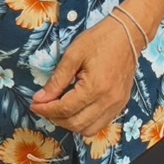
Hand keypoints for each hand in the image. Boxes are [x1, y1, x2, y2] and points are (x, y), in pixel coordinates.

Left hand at [30, 17, 139, 137]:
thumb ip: (57, 80)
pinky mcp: (121, 104)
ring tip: (58, 110)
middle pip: (76, 124)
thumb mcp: (73, 55)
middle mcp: (108, 101)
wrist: (128, 34)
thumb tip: (41, 98)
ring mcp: (117, 105)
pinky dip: (85, 122)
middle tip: (44, 107)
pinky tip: (76, 110)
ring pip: (89, 129)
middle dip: (55, 118)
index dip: (46, 110)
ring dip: (70, 124)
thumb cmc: (100, 40)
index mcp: (95, 87)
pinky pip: (101, 124)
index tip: (34, 105)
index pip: (65, 109)